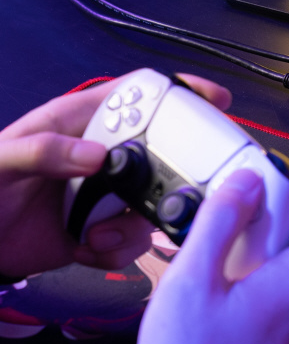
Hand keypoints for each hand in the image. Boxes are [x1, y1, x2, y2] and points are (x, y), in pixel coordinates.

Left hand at [0, 73, 230, 278]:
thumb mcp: (0, 161)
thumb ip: (41, 150)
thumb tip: (96, 155)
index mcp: (80, 123)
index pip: (138, 94)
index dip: (179, 92)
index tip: (212, 101)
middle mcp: (103, 156)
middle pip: (164, 152)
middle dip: (177, 173)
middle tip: (176, 191)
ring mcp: (108, 194)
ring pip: (156, 201)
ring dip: (135, 225)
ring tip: (99, 236)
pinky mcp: (105, 229)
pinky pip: (134, 239)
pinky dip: (117, 251)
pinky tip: (86, 248)